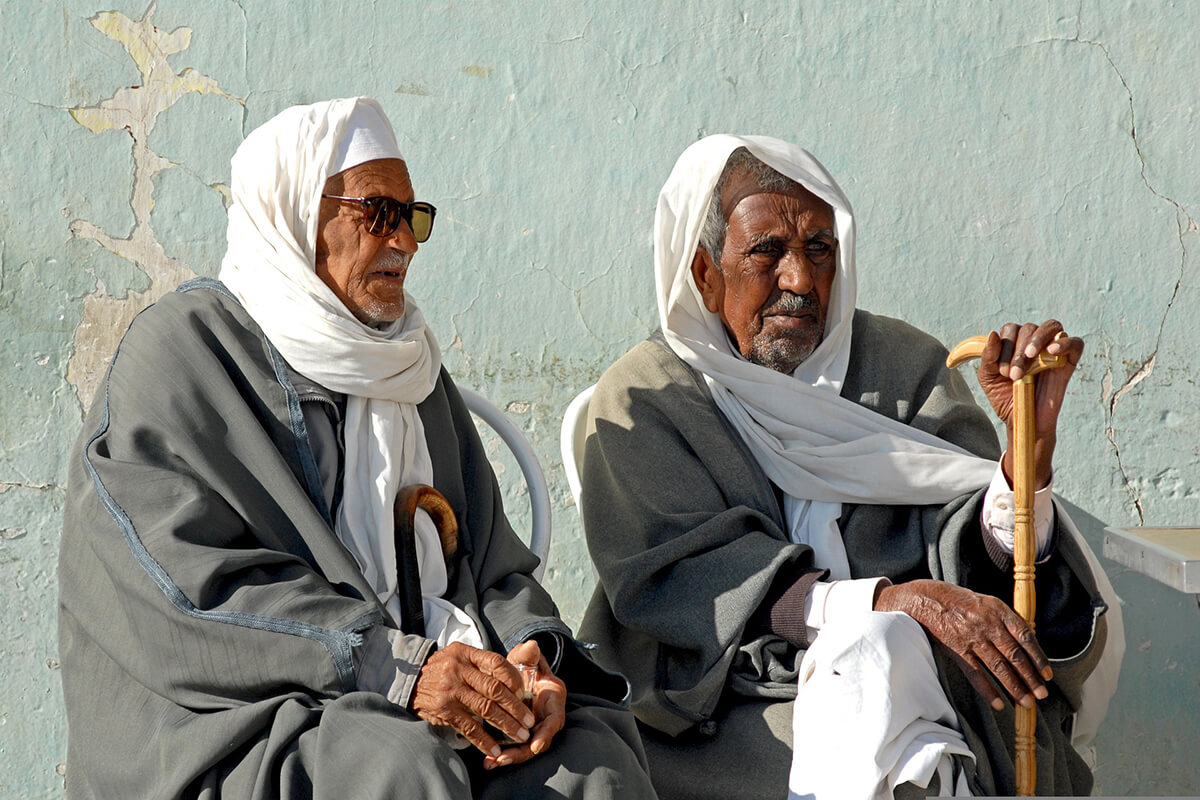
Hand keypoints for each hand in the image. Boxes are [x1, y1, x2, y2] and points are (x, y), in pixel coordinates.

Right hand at [410, 641, 536, 759]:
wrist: (409, 680)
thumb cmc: (442, 669)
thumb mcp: (459, 657)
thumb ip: (481, 664)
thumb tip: (513, 681)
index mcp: (465, 653)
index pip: (496, 662)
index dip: (513, 678)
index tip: (524, 693)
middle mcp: (458, 670)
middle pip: (495, 689)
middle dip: (516, 707)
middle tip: (529, 721)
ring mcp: (450, 691)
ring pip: (485, 709)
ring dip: (506, 725)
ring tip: (520, 735)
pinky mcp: (444, 710)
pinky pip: (469, 727)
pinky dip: (484, 740)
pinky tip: (495, 749)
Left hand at [483, 640, 566, 769]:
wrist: (518, 671)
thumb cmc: (526, 663)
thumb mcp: (526, 657)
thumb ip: (529, 654)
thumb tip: (531, 647)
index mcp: (553, 697)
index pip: (554, 719)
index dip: (545, 734)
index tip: (535, 745)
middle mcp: (546, 715)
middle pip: (539, 740)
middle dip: (521, 752)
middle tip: (502, 759)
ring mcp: (534, 726)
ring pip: (525, 747)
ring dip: (509, 757)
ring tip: (491, 763)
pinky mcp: (520, 732)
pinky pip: (513, 746)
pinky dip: (501, 754)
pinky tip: (487, 761)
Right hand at [875, 579, 1051, 709]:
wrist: (927, 600)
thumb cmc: (960, 601)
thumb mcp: (987, 602)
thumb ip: (1006, 620)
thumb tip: (1027, 644)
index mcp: (998, 610)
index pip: (1025, 637)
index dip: (1039, 658)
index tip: (1047, 675)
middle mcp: (987, 624)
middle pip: (1015, 656)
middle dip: (1031, 678)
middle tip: (1042, 695)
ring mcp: (972, 639)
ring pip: (999, 668)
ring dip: (1015, 688)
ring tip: (1026, 703)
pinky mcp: (957, 651)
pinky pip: (976, 675)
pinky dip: (987, 691)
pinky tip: (998, 704)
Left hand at [976, 320, 1083, 488]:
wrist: (1023, 421)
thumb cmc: (1005, 399)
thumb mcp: (988, 378)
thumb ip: (988, 356)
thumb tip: (993, 333)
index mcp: (1014, 344)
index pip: (1011, 329)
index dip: (1005, 345)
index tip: (1002, 371)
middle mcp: (1033, 344)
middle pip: (1029, 328)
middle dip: (1018, 349)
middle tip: (1014, 374)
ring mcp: (1052, 351)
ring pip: (1052, 326)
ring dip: (1038, 338)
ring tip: (1030, 356)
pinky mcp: (1068, 363)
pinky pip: (1075, 343)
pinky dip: (1065, 343)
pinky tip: (1052, 351)